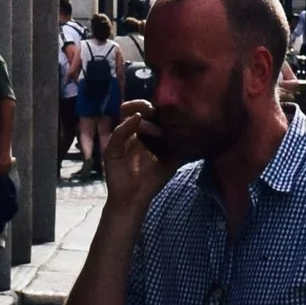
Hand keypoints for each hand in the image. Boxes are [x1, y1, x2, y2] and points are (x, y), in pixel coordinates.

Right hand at [101, 103, 169, 219]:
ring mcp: (120, 139)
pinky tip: (138, 120)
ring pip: (125, 113)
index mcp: (143, 134)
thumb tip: (194, 130)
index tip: (169, 108)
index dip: (157, 107)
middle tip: (160, 109)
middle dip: (148, 104)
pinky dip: (128, 124)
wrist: (135, 200)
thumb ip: (179, 145)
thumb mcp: (171, 160)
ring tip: (152, 114)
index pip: (147, 111)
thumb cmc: (152, 180)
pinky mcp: (111, 148)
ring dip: (139, 109)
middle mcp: (130, 133)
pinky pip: (118, 132)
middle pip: (135, 107)